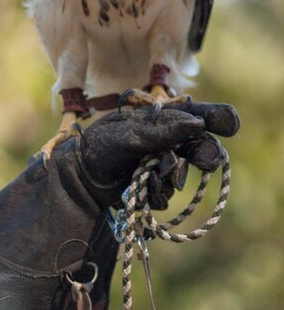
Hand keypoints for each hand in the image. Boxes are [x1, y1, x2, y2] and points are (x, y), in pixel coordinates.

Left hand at [79, 103, 239, 207]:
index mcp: (157, 120)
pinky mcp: (152, 188)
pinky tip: (140, 191)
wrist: (78, 180)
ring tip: (149, 175)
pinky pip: (166, 194)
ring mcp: (158, 165)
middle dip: (202, 154)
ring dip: (169, 178)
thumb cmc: (98, 148)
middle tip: (208, 160)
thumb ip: (162, 130)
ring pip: (182, 174)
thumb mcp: (128, 134)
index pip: (194, 115)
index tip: (231, 124)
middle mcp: (162, 141)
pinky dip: (156, 194)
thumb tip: (196, 123)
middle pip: (197, 147)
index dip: (215, 118)